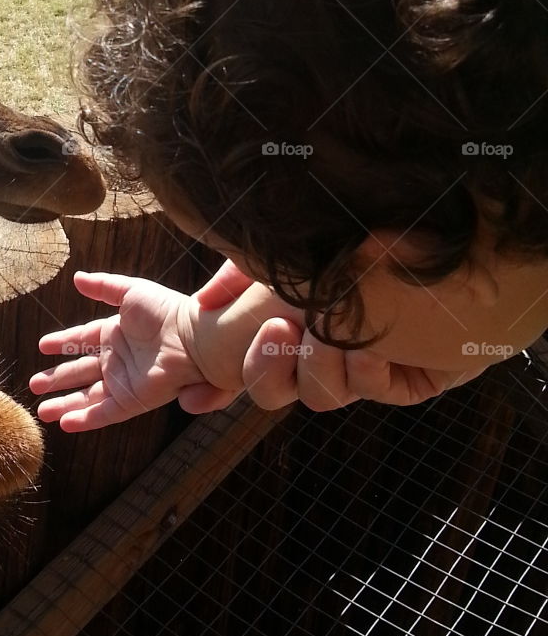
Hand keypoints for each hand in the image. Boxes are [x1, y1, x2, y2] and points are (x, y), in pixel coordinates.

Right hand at [30, 271, 232, 432]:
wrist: (193, 337)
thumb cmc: (166, 310)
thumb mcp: (131, 291)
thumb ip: (104, 286)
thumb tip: (76, 277)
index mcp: (116, 332)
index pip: (82, 339)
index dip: (62, 342)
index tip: (42, 346)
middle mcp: (117, 359)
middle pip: (80, 372)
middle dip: (57, 379)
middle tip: (34, 384)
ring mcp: (124, 381)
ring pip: (87, 396)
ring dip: (64, 403)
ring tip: (40, 410)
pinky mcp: (133, 400)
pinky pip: (104, 412)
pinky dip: (85, 418)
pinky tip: (64, 422)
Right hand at [190, 258, 493, 410]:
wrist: (444, 240)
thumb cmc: (356, 237)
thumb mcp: (287, 251)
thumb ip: (240, 272)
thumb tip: (200, 304)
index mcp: (290, 330)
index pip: (246, 368)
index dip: (217, 388)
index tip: (193, 398)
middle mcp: (321, 354)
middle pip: (270, 392)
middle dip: (264, 370)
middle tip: (278, 333)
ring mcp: (359, 369)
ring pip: (318, 396)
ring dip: (319, 364)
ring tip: (331, 330)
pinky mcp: (401, 380)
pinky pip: (369, 389)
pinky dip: (365, 369)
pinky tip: (373, 344)